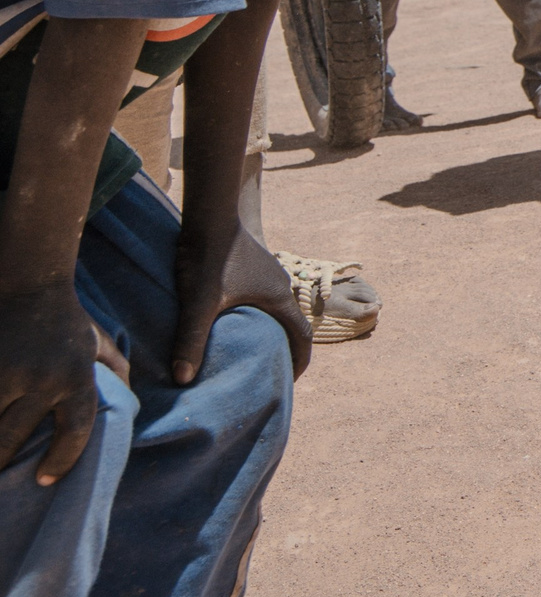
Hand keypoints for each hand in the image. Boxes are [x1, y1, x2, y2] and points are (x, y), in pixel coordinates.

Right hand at [0, 281, 118, 483]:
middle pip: (13, 435)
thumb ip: (116, 375)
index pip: (74, 430)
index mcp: (75, 376)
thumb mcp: (99, 345)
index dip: (61, 460)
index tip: (45, 479)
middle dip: (1, 462)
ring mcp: (3, 372)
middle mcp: (40, 377)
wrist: (30, 284)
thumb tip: (128, 411)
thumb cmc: (67, 321)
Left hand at [173, 221, 310, 384]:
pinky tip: (233, 322)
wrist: (209, 214)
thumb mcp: (199, 302)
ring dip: (270, 332)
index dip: (299, 362)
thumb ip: (191, 340)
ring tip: (251, 352)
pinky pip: (261, 299)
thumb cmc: (209, 257)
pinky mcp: (251, 267)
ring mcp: (267, 274)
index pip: (302, 336)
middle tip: (269, 374)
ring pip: (275, 310)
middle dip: (284, 351)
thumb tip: (182, 380)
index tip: (290, 382)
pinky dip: (257, 316)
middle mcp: (280, 286)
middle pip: (291, 324)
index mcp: (279, 298)